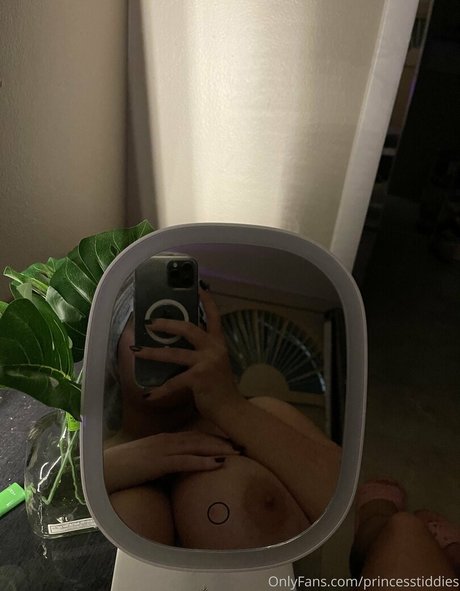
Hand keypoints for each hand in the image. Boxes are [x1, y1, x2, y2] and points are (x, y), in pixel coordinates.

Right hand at [104, 430, 238, 493]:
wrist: (103, 470)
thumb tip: (180, 466)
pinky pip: (185, 462)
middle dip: (222, 440)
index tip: (231, 439)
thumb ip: (165, 460)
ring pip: (196, 447)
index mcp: (165, 439)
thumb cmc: (124, 468)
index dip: (214, 436)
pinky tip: (217, 465)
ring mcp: (163, 450)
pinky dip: (203, 462)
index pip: (194, 435)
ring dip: (218, 449)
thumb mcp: (149, 461)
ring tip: (236, 452)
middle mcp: (167, 441)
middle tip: (242, 444)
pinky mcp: (158, 463)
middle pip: (200, 438)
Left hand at [132, 289, 240, 417]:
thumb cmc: (220, 387)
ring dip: (153, 352)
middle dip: (167, 324)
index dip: (206, 301)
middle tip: (150, 323)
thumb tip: (177, 346)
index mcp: (218, 343)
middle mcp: (214, 348)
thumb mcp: (215, 363)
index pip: (215, 316)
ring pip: (174, 353)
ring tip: (137, 351)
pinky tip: (148, 395)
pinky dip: (159, 391)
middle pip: (188, 328)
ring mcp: (207, 362)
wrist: (232, 409)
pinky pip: (173, 382)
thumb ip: (202, 352)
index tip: (198, 287)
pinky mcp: (199, 378)